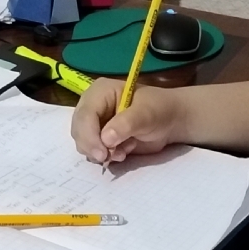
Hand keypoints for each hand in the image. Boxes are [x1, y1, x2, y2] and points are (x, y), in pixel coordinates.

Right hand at [70, 80, 186, 164]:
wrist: (169, 121)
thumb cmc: (159, 110)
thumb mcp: (146, 114)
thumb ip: (126, 124)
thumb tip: (106, 139)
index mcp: (100, 92)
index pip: (85, 115)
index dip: (89, 136)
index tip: (103, 154)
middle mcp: (92, 106)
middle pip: (78, 130)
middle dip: (93, 147)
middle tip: (110, 157)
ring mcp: (94, 123)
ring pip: (83, 143)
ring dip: (101, 153)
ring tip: (124, 150)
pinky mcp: (99, 138)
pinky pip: (92, 152)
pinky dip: (106, 156)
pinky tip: (123, 151)